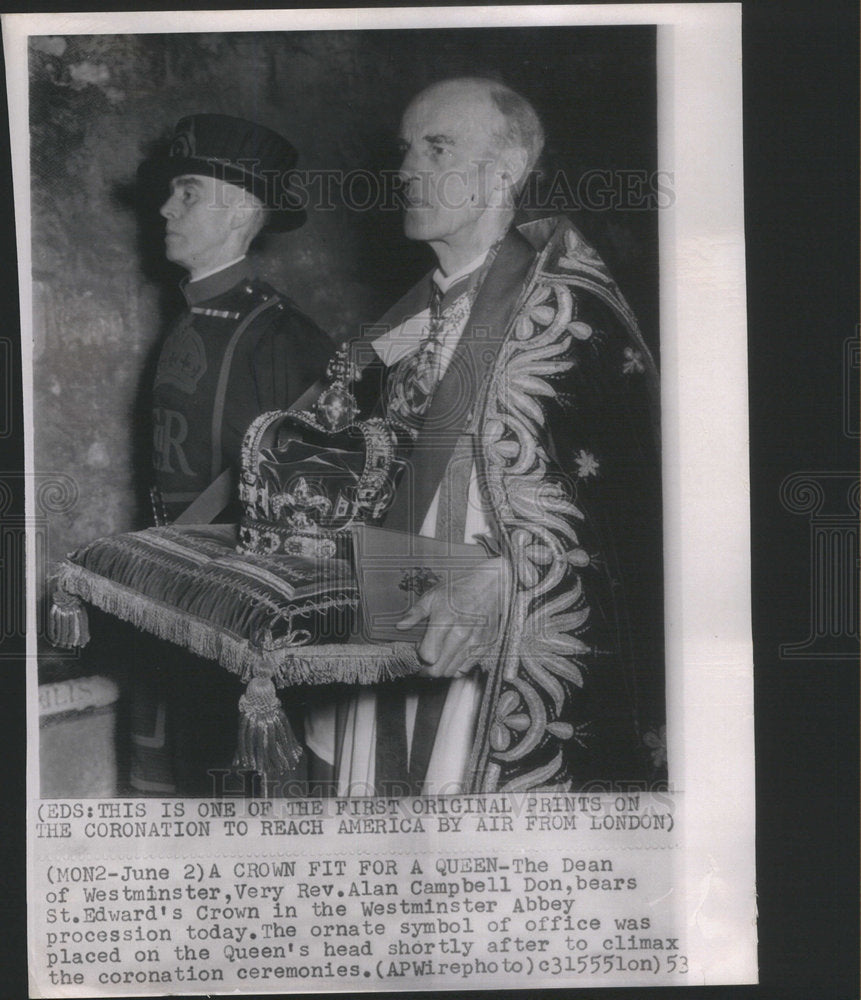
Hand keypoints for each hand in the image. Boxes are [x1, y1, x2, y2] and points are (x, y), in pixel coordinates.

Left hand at [396, 557, 508, 677]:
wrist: (490, 585)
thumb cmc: (459, 589)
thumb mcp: (433, 596)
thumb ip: (416, 613)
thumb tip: (400, 626)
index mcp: (445, 620)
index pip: (427, 655)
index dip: (419, 655)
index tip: (418, 648)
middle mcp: (461, 634)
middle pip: (438, 669)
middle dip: (427, 668)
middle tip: (424, 660)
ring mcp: (475, 642)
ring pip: (451, 672)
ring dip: (441, 668)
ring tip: (438, 657)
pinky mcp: (485, 647)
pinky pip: (466, 669)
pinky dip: (456, 667)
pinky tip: (453, 656)